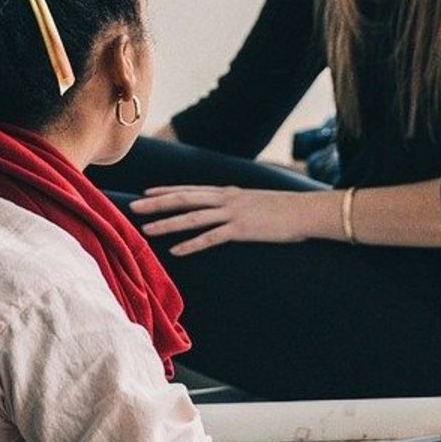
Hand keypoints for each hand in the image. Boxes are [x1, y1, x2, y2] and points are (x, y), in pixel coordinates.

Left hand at [131, 186, 334, 256]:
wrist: (307, 211)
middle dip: (157, 203)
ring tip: (146, 229)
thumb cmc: (286, 210)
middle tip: (133, 207)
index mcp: (229, 192)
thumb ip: (240, 205)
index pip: (191, 189)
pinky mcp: (242, 230)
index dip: (167, 191)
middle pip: (184, 199)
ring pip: (192, 217)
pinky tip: (176, 251)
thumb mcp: (258, 202)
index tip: (146, 193)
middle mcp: (227, 199)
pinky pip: (211, 238)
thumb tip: (231, 211)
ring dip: (167, 224)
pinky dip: (192, 244)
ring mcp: (233, 214)